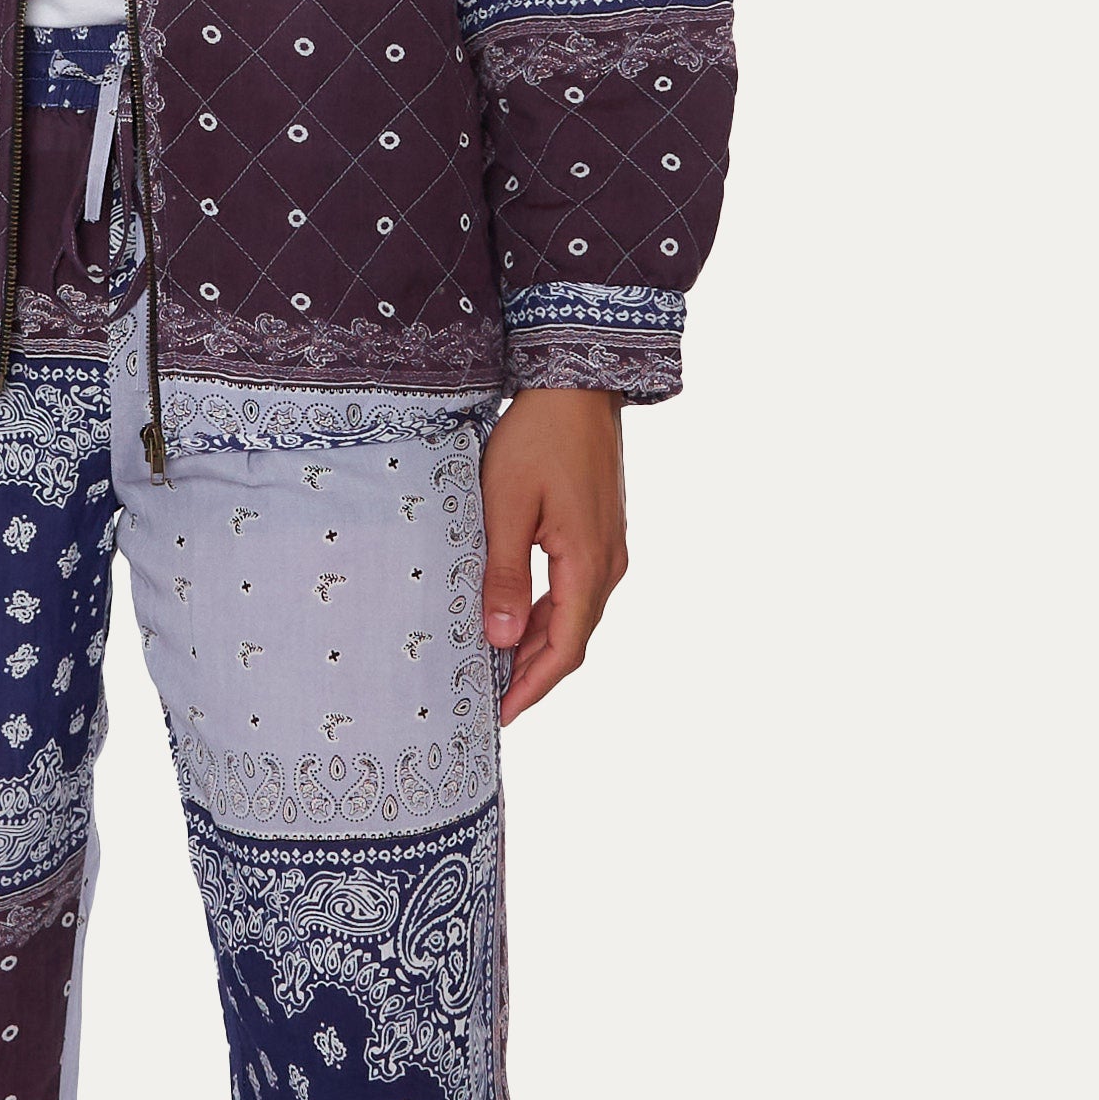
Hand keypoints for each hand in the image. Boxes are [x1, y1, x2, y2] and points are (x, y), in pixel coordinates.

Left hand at [479, 385, 627, 725]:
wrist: (578, 385)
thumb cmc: (537, 437)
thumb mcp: (505, 505)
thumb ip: (504, 575)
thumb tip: (501, 639)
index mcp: (587, 564)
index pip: (563, 650)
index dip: (532, 688)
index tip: (501, 714)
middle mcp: (608, 565)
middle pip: (571, 640)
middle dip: (532, 675)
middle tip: (489, 700)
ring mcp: (609, 550)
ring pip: (574, 617)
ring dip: (538, 646)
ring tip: (495, 668)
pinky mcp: (600, 535)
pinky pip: (575, 591)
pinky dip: (546, 616)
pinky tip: (516, 621)